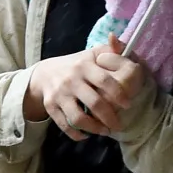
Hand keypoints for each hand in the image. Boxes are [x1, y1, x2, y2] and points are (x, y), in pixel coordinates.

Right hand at [23, 34, 145, 139]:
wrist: (44, 74)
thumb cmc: (76, 65)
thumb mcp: (92, 54)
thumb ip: (109, 49)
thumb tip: (115, 37)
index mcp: (84, 66)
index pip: (104, 81)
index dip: (119, 94)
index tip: (128, 104)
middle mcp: (71, 80)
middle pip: (94, 103)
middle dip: (110, 117)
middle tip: (119, 125)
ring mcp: (59, 95)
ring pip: (78, 118)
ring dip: (94, 128)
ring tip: (105, 131)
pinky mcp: (50, 107)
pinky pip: (64, 125)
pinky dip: (76, 134)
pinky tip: (86, 135)